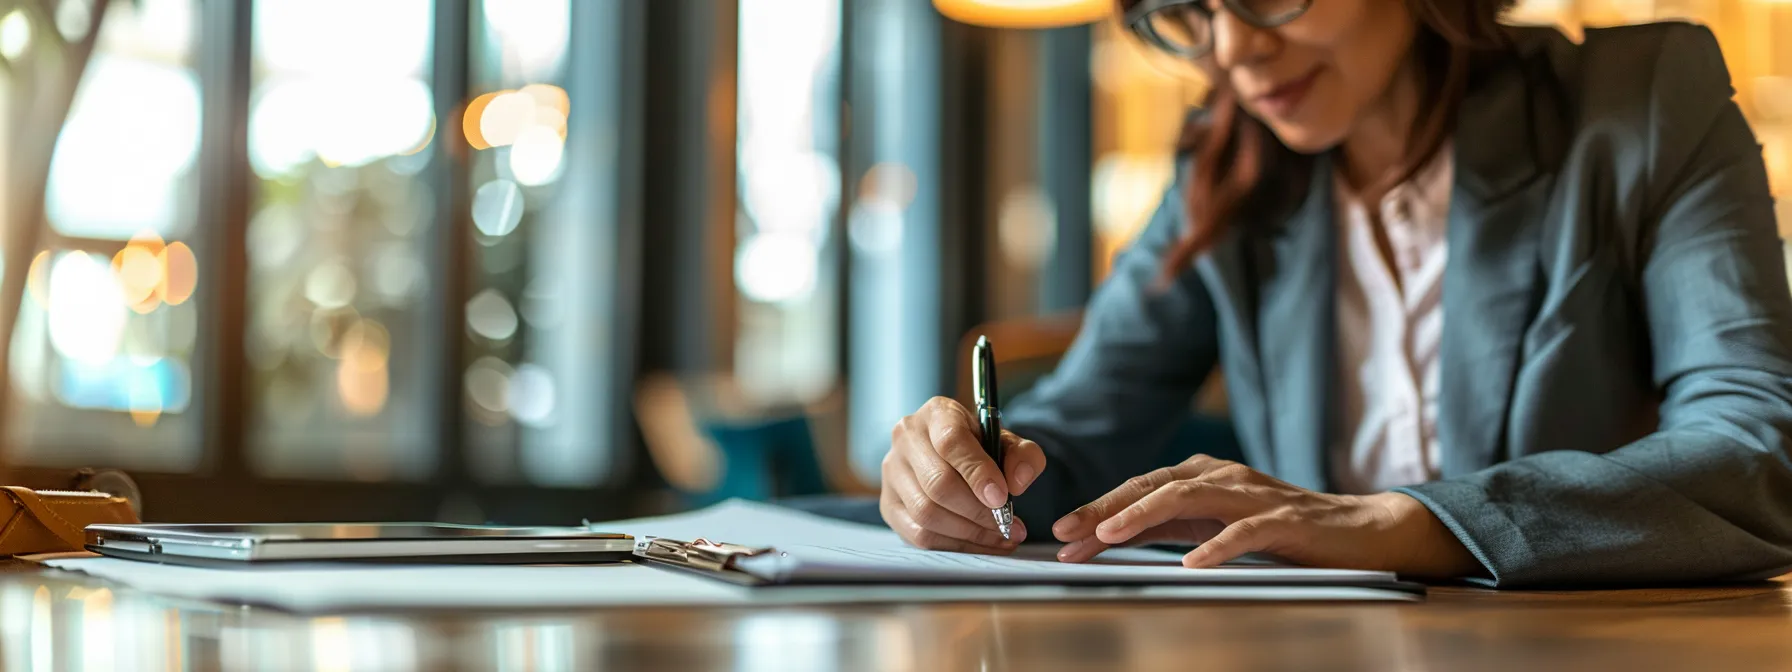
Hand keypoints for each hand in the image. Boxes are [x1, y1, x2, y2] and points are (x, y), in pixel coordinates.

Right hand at [881, 397, 1047, 553]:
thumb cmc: (980, 448)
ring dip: (969, 532)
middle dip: (978, 511)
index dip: (977, 473)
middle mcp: (906, 438)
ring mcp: (892, 472)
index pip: (950, 441)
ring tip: (1001, 536)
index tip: (1002, 498)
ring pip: (926, 513)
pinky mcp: (889, 504)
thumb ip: (1023, 456)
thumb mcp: (1007, 442)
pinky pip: (918, 534)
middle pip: (937, 483)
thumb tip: (1017, 483)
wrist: (950, 457)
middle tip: (1008, 524)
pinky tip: (980, 544)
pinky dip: (954, 545)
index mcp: (937, 413)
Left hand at [1050, 455, 1477, 576]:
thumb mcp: (1212, 527)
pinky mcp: (1286, 521)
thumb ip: (1165, 529)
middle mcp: (1223, 477)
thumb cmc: (1280, 530)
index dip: (1098, 510)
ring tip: (1110, 536)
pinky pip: (1246, 532)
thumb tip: (1106, 539)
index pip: (1139, 491)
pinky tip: (1194, 564)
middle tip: (1068, 533)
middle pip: (1154, 487)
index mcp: (1202, 478)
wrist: (1359, 531)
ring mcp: (1254, 496)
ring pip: (1190, 497)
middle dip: (1106, 508)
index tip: (1061, 536)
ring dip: (1145, 515)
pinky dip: (1218, 546)